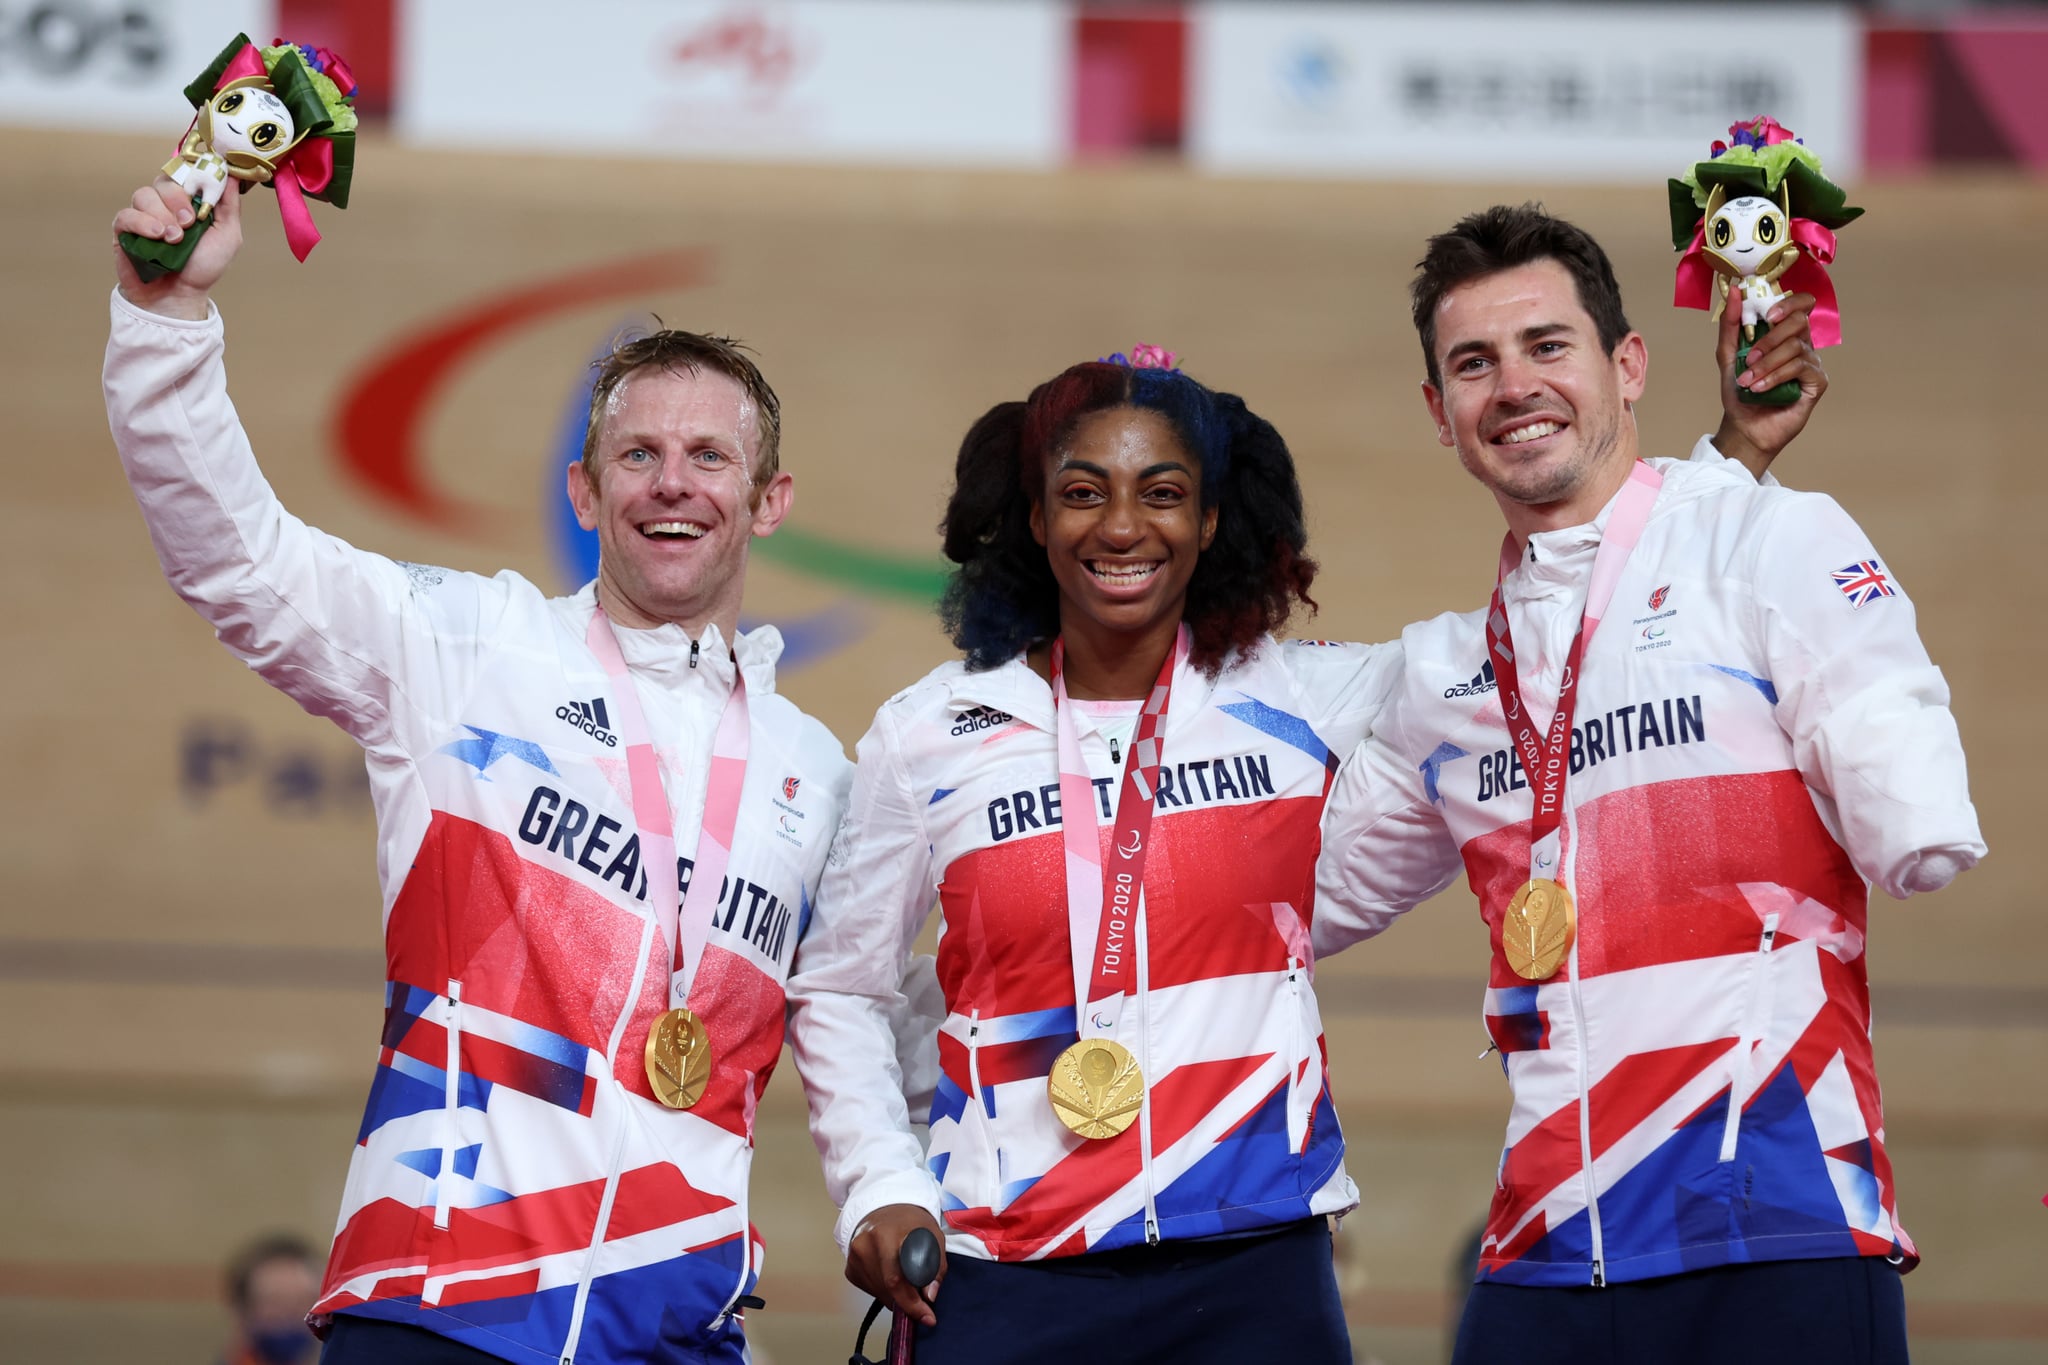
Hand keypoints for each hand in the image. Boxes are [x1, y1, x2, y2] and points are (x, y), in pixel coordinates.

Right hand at [112, 174, 243, 319]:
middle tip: (188, 223)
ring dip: (161, 215)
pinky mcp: (124, 230)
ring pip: (144, 195)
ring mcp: (142, 215)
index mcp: (188, 202)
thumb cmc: (202, 267)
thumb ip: (229, 206)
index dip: (191, 177)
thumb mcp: (227, 236)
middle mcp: (164, 205)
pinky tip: (156, 236)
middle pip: (164, 182)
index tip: (202, 192)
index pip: (184, 173)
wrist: (179, 297)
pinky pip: (126, 215)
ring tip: (174, 238)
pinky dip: (142, 223)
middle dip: (178, 200)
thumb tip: (233, 175)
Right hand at [846, 1203, 945, 1328]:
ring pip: (879, 1292)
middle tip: (922, 1305)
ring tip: (908, 1281)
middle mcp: (864, 1245)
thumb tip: (929, 1296)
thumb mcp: (933, 1235)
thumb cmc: (911, 1222)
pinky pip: (871, 1290)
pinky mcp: (850, 1268)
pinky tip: (891, 1274)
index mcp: (886, 1234)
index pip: (896, 1278)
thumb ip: (936, 1266)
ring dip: (896, 1297)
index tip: (928, 1316)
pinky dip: (885, 1290)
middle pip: (887, 1289)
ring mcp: (853, 1257)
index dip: (912, 1302)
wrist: (885, 1208)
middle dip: (908, 1303)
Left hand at [1711, 288, 1827, 477]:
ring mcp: (1811, 363)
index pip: (1801, 303)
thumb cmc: (1739, 392)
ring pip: (1796, 347)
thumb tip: (1735, 292)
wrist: (1743, 426)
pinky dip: (1775, 376)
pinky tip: (1760, 389)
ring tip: (1748, 382)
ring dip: (1766, 364)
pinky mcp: (1817, 382)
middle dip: (1769, 339)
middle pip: (1799, 321)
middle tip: (1749, 358)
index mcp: (1784, 334)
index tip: (1767, 316)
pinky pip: (1800, 368)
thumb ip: (1731, 325)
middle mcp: (1802, 344)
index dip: (1788, 303)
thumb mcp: (1727, 356)